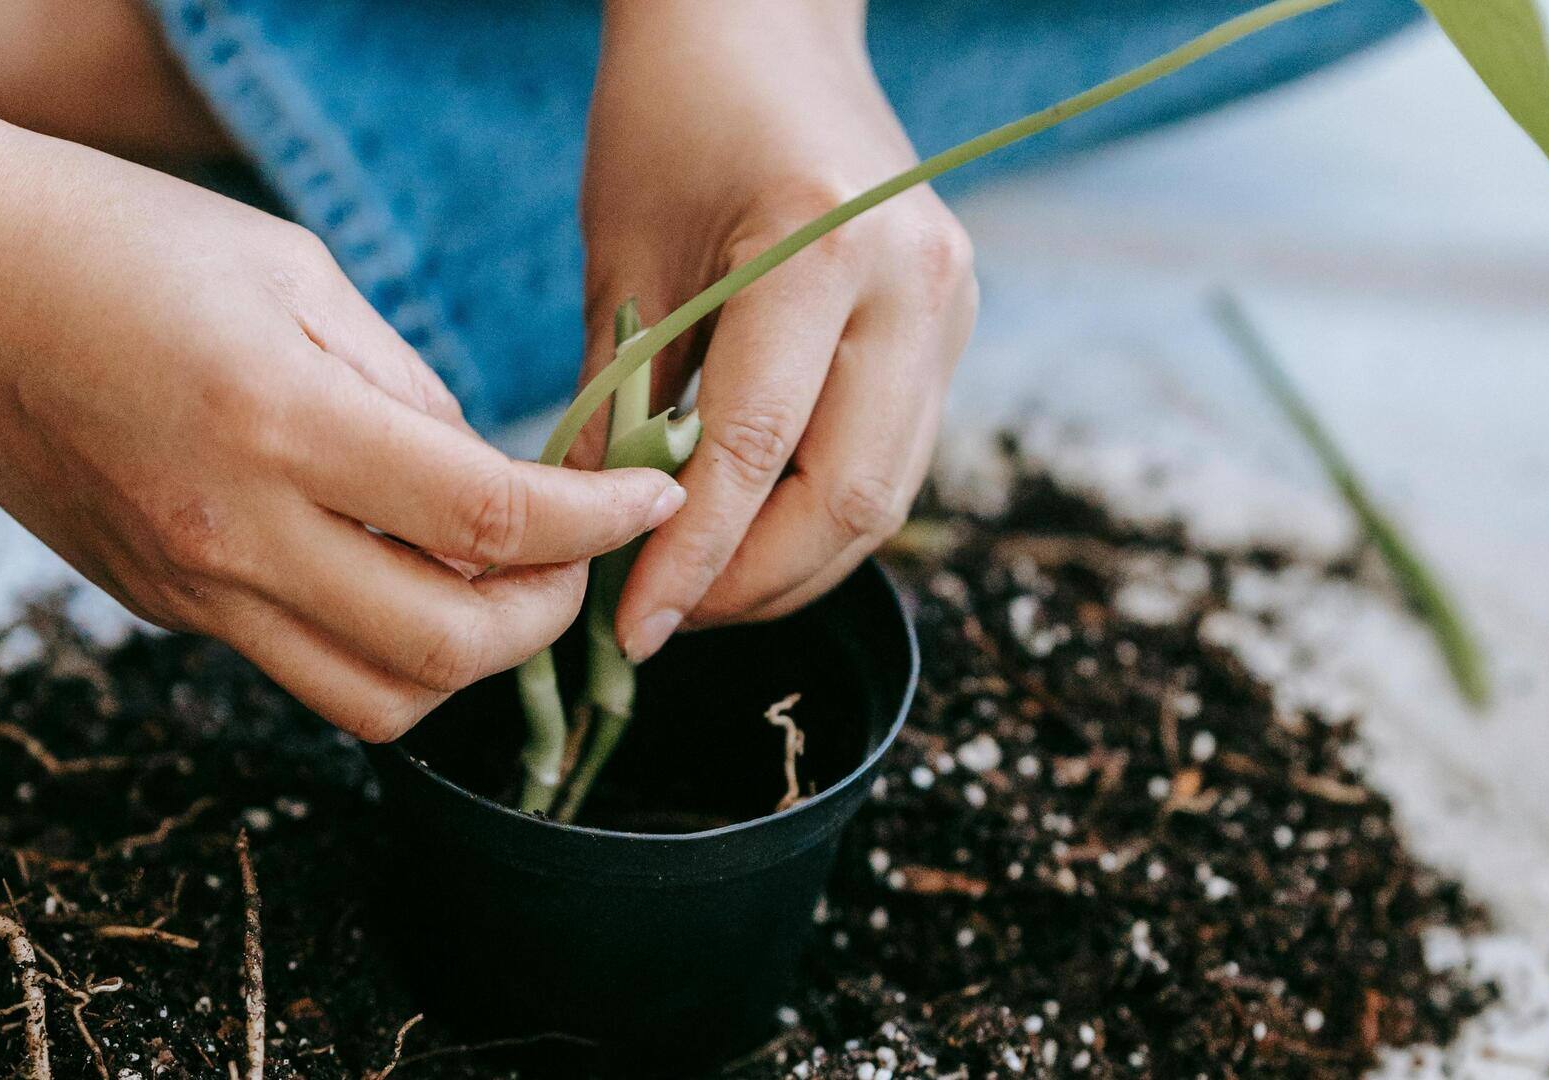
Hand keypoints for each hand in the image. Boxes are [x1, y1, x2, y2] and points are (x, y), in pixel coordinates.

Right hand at [0, 119, 683, 740]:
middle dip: (545, 618)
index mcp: (281, 421)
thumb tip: (493, 483)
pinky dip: (376, 643)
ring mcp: (190, 588)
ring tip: (488, 579)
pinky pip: (300, 667)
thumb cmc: (118, 239)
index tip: (652, 500)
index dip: (598, 523)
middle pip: (446, 653)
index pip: (488, 521)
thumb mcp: (297, 275)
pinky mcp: (160, 608)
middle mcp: (233, 532)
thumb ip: (412, 392)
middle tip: (572, 557)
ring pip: (374, 702)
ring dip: (462, 661)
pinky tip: (390, 567)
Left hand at [579, 0, 976, 660]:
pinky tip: (753, 528)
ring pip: (886, 494)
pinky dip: (822, 510)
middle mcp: (914, 284)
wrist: (764, 23)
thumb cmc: (672, 117)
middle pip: (849, 499)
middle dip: (752, 583)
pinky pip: (894, 455)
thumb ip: (616, 404)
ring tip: (702, 587)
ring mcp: (949, 306)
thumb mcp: (624, 259)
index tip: (630, 628)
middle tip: (665, 619)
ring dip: (792, 561)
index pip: (755, 451)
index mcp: (821, 247)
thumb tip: (597, 542)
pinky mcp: (951, 325)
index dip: (690, 560)